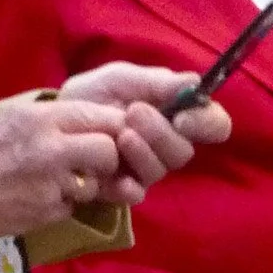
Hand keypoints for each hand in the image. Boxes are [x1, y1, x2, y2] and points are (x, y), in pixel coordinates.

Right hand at [0, 97, 127, 239]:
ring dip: (84, 185)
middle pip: (108, 151)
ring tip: (56, 182)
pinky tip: (37, 198)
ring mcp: (51, 184)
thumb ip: (48, 117)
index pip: (101, 117)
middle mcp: (52, 148)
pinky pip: (71, 208)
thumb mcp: (8, 116)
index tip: (105, 134)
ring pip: (94, 185)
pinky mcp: (45, 213)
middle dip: (105, 158)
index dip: (111, 127)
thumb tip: (83, 120)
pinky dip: (61, 205)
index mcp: (42, 118)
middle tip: (89, 163)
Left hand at [60, 63, 231, 207]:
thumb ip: (156, 81)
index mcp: (177, 115)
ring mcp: (146, 169)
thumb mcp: (121, 78)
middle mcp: (167, 145)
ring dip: (142, 152)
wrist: (58, 116)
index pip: (213, 125)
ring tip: (120, 133)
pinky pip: (136, 194)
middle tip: (134, 112)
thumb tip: (193, 82)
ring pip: (161, 171)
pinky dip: (128, 185)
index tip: (184, 116)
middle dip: (161, 133)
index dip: (207, 123)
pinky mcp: (123, 188)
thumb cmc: (96, 94)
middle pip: (184, 151)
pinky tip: (114, 174)